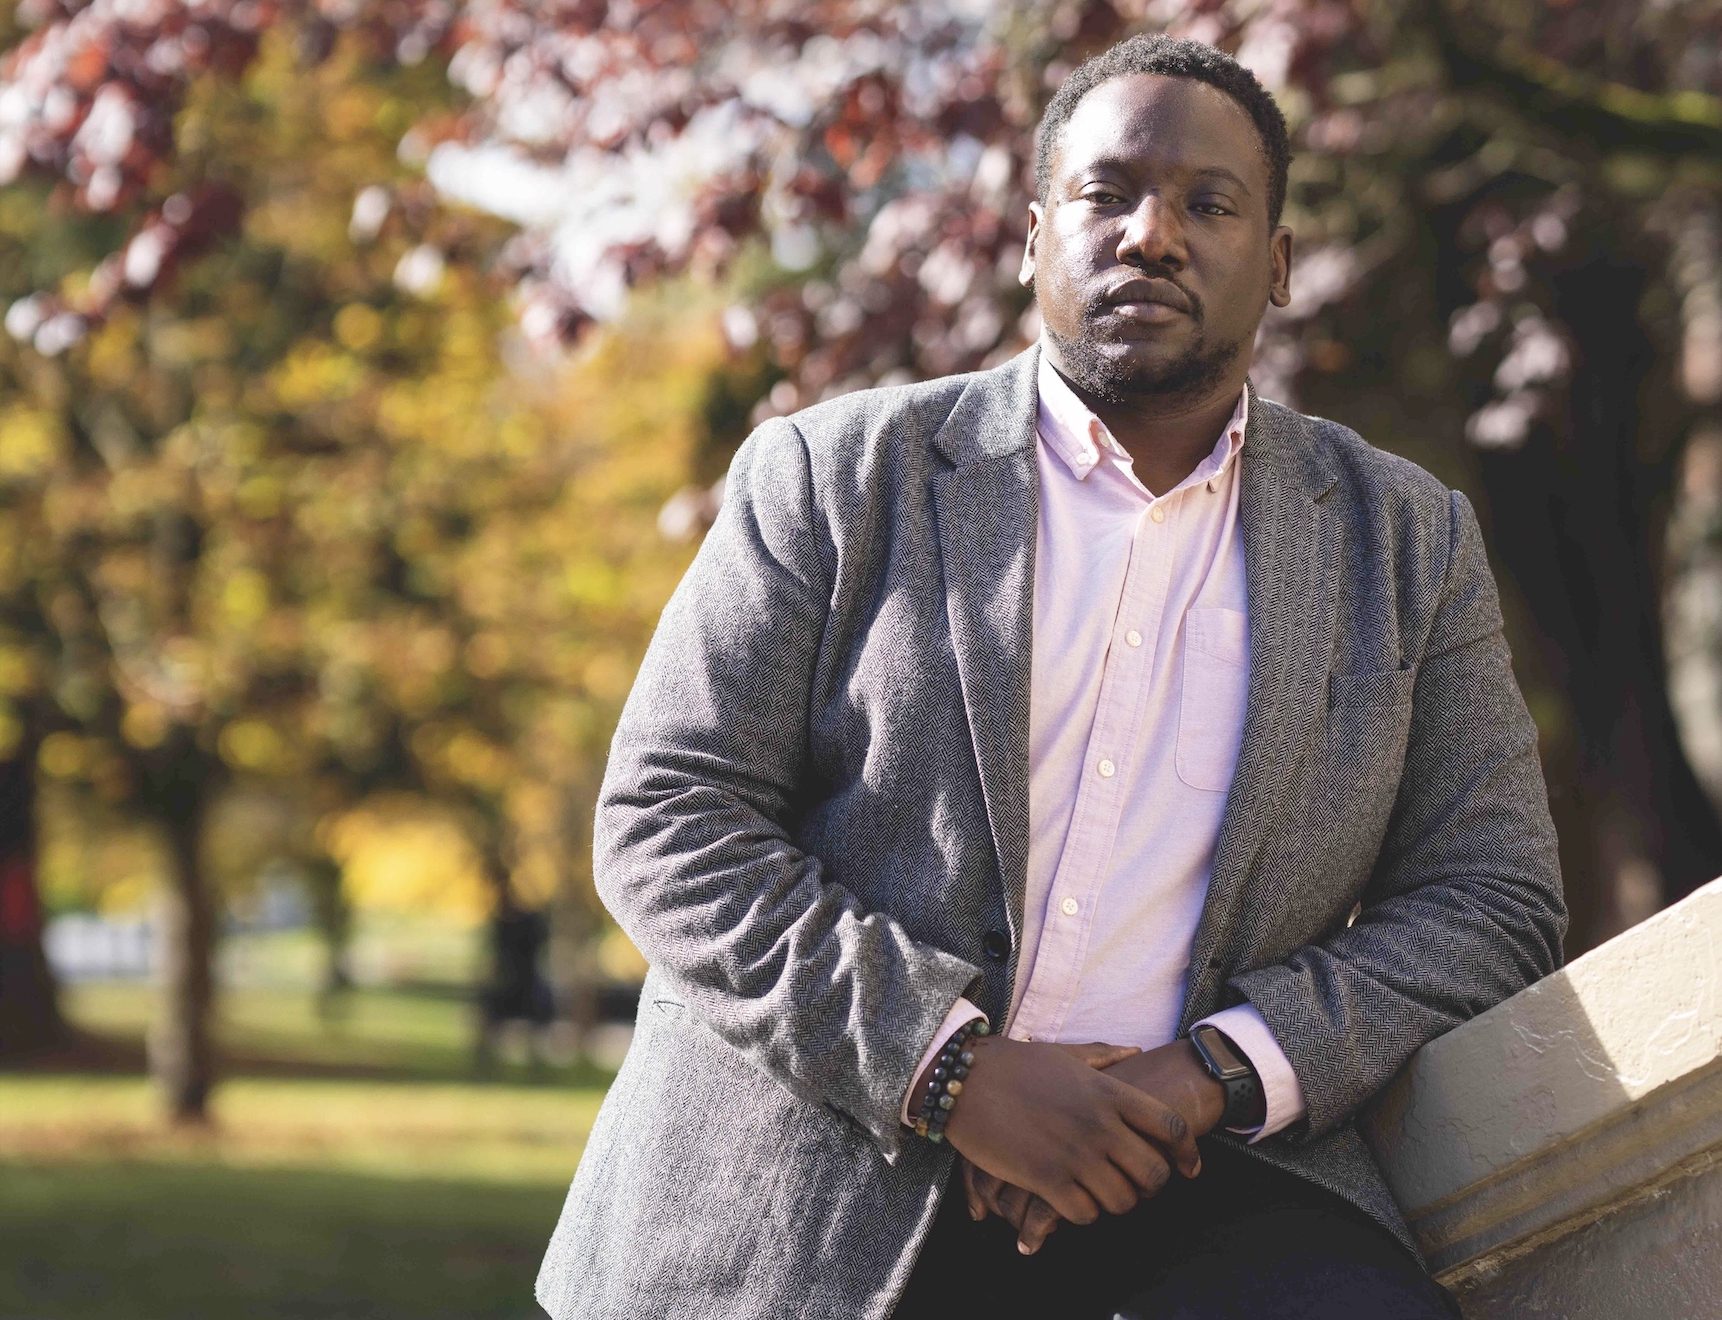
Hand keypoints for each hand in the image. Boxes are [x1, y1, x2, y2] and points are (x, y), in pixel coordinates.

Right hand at [984, 1039, 1227, 1254]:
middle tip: (1137, 1187)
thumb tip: (1135, 1051)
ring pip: (1122, 1200)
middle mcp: (1099, 1125)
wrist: (964, 1080)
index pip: (1169, 1127)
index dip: (1188, 1153)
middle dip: (1152, 1187)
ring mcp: (1075, 1154)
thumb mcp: (1063, 1054)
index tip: (1189, 1169)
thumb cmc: (1012, 1064)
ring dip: (1116, 1203)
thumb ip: (1103, 1056)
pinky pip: (1085, 1214)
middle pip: (1154, 1173)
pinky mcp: (1046, 1179)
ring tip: (1102, 1195)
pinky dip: (1083, 1214)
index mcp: (1108, 1093)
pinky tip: (1072, 1202)